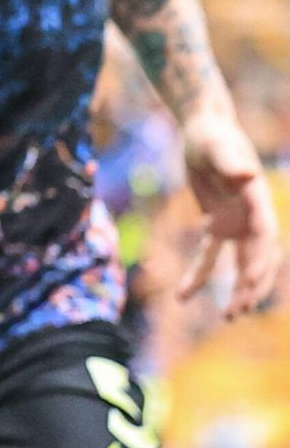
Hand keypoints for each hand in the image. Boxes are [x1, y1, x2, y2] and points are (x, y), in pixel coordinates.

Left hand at [178, 109, 281, 318]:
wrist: (204, 130)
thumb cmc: (214, 136)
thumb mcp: (219, 146)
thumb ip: (232, 162)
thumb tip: (247, 175)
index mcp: (257, 200)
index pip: (264, 235)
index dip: (260, 259)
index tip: (250, 281)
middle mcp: (252, 215)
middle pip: (257, 256)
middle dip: (252, 284)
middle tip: (240, 310)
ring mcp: (237, 222)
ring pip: (239, 263)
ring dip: (236, 288)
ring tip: (229, 316)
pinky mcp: (218, 223)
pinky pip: (210, 254)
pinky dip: (199, 274)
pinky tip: (183, 296)